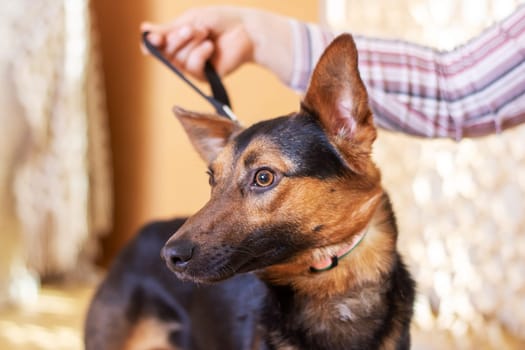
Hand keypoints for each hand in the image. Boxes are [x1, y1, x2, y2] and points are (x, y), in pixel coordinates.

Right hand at [141, 6, 292, 81]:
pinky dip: (200, 54)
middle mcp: (183, 54)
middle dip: (177, 39)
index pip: (156, 45)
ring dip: (191, 44)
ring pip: (178, 60)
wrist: (246, 30)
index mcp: (177, 39)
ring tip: (206, 34)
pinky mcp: (205, 77)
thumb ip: (168, 30)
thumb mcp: (191, 21)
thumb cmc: (220, 21)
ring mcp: (193, 67)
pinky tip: (210, 47)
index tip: (151, 38)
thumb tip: (143, 30)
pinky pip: (193, 68)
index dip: (152, 43)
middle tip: (192, 28)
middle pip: (164, 53)